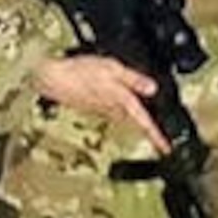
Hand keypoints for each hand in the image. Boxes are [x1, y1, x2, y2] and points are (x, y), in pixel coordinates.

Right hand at [32, 54, 169, 153]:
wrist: (51, 78)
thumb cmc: (79, 72)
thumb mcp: (113, 68)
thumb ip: (134, 79)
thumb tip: (153, 88)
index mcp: (121, 102)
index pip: (144, 123)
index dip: (157, 137)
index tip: (166, 149)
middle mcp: (112, 110)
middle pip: (135, 122)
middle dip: (148, 129)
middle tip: (160, 138)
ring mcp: (101, 110)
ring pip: (124, 117)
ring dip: (134, 119)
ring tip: (146, 122)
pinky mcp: (93, 107)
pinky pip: (112, 111)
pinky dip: (121, 110)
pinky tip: (121, 103)